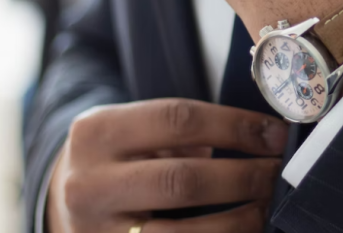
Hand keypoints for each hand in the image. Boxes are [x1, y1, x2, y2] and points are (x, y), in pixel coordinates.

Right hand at [46, 99, 287, 232]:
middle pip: (183, 180)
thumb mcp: (134, 128)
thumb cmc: (118, 157)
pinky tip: (245, 231)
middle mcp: (89, 184)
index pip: (178, 120)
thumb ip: (184, 129)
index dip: (236, 126)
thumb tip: (262, 137)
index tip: (275, 134)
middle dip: (244, 176)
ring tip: (269, 204)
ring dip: (239, 219)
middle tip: (280, 171)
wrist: (63, 203)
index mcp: (97, 132)